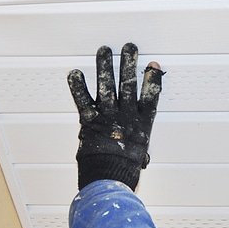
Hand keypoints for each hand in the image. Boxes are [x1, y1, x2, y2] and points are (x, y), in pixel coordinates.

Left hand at [67, 43, 162, 190]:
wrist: (109, 180)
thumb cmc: (124, 171)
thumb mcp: (139, 154)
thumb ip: (138, 142)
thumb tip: (140, 148)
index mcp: (142, 124)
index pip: (150, 97)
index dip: (152, 80)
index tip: (153, 65)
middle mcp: (126, 116)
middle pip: (128, 84)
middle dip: (129, 64)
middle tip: (129, 47)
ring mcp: (108, 117)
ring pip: (107, 86)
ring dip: (105, 67)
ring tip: (104, 51)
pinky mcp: (90, 121)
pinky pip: (83, 100)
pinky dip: (78, 87)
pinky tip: (75, 73)